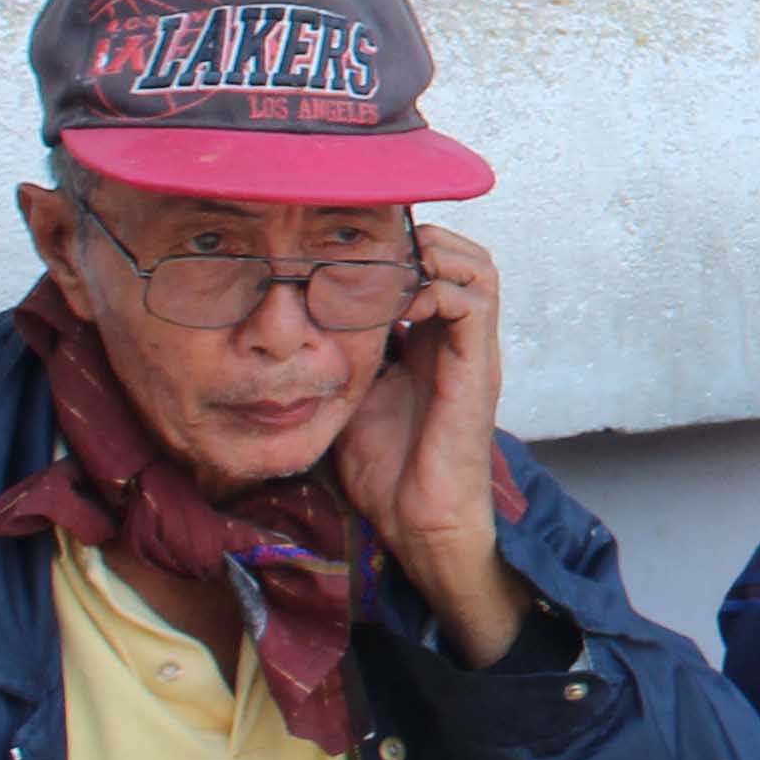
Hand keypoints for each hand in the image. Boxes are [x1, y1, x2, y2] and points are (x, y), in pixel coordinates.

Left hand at [335, 226, 524, 661]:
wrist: (418, 521)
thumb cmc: (384, 470)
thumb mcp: (346, 396)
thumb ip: (334, 358)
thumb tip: (282, 330)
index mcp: (429, 343)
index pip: (431, 269)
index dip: (398, 248)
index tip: (349, 244)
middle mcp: (457, 339)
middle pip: (463, 256)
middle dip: (421, 238)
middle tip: (373, 246)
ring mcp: (472, 351)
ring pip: (477, 267)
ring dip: (435, 254)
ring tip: (391, 263)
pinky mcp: (477, 368)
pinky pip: (472, 302)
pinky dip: (437, 287)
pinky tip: (400, 300)